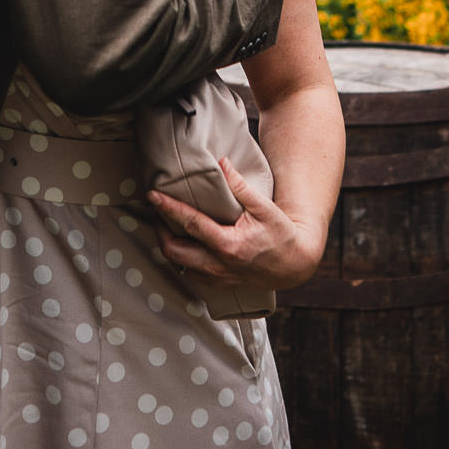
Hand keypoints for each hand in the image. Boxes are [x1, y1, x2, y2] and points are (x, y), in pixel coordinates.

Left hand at [150, 159, 325, 290]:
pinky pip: (191, 276)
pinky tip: (183, 246)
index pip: (191, 224)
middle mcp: (219, 265)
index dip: (169, 208)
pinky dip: (182, 261)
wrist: (295, 265)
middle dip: (159, 231)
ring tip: (165, 228)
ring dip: (168, 247)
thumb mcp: (265, 208)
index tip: (153, 195)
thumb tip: (222, 164)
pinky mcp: (220, 284)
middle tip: (156, 213)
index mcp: (229, 244)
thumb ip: (241, 187)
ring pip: (179, 266)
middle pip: (175, 251)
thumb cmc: (282, 234)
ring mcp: (219, 277)